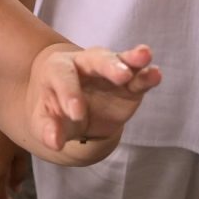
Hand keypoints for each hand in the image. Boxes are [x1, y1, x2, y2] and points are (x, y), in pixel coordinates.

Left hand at [29, 43, 160, 160]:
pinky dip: (147, 76)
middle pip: (96, 59)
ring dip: (133, 60)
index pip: (63, 78)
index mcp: (58, 69)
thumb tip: (54, 142)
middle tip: (121, 75)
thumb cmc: (54, 110)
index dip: (70, 95)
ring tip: (144, 56)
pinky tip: (156, 74)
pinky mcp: (129, 86)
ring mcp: (109, 72)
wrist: (70, 109)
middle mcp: (85, 64)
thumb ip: (47, 129)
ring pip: (121, 61)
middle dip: (109, 66)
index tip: (76, 113)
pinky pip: (139, 79)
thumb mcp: (43, 121)